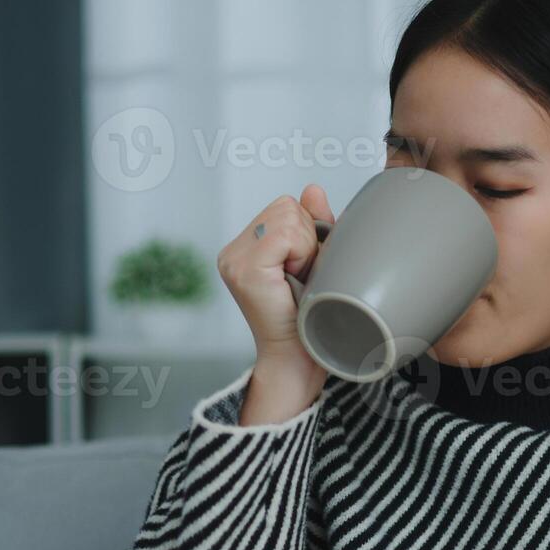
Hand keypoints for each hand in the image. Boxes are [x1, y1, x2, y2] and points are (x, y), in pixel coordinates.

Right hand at [218, 185, 335, 424]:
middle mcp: (233, 252)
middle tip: (302, 278)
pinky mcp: (243, 269)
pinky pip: (285, 234)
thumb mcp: (317, 261)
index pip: (285, 206)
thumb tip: (313, 188)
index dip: (307, 234)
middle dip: (307, 239)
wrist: (301, 360)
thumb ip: (313, 224)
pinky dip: (300, 255)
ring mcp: (234, 260)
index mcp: (245, 248)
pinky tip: (292, 282)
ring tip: (298, 281)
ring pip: (287, 216)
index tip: (304, 271)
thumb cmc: (311, 318)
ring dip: (305, 249)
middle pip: (286, 206)